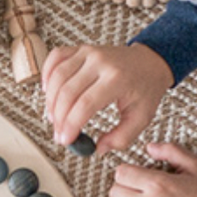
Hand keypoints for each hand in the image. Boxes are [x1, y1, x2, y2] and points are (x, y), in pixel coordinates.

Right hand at [41, 43, 173, 153]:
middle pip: (67, 92)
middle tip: (59, 134)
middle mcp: (101, 62)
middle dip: (59, 118)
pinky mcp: (81, 48)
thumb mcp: (141, 118)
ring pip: (57, 76)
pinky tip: (48, 92)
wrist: (150, 62)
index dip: (70, 125)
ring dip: (51, 101)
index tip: (66, 140)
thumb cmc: (145, 89)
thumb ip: (121, 137)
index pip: (85, 104)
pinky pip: (55, 57)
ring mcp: (89, 52)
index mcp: (117, 79)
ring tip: (54, 118)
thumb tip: (98, 148)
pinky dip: (47, 74)